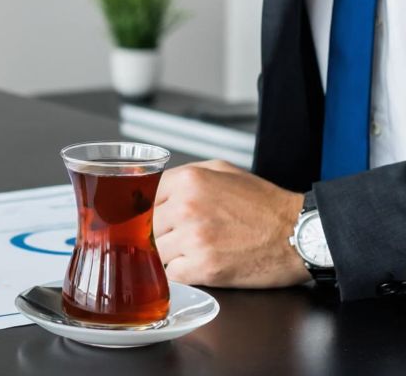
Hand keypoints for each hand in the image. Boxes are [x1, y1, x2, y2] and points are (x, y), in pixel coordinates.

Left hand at [153, 159, 308, 287]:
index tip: (155, 220)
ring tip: (195, 251)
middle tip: (180, 237)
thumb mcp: (224, 171)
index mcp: (189, 181)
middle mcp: (186, 207)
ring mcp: (194, 238)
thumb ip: (186, 175)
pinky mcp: (205, 268)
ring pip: (157, 251)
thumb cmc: (266, 205)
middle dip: (160, 233)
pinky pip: (172, 274)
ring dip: (171, 254)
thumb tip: (155, 187)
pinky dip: (181, 273)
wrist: (300, 234)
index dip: (150, 211)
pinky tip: (199, 265)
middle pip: (147, 226)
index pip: (144, 198)